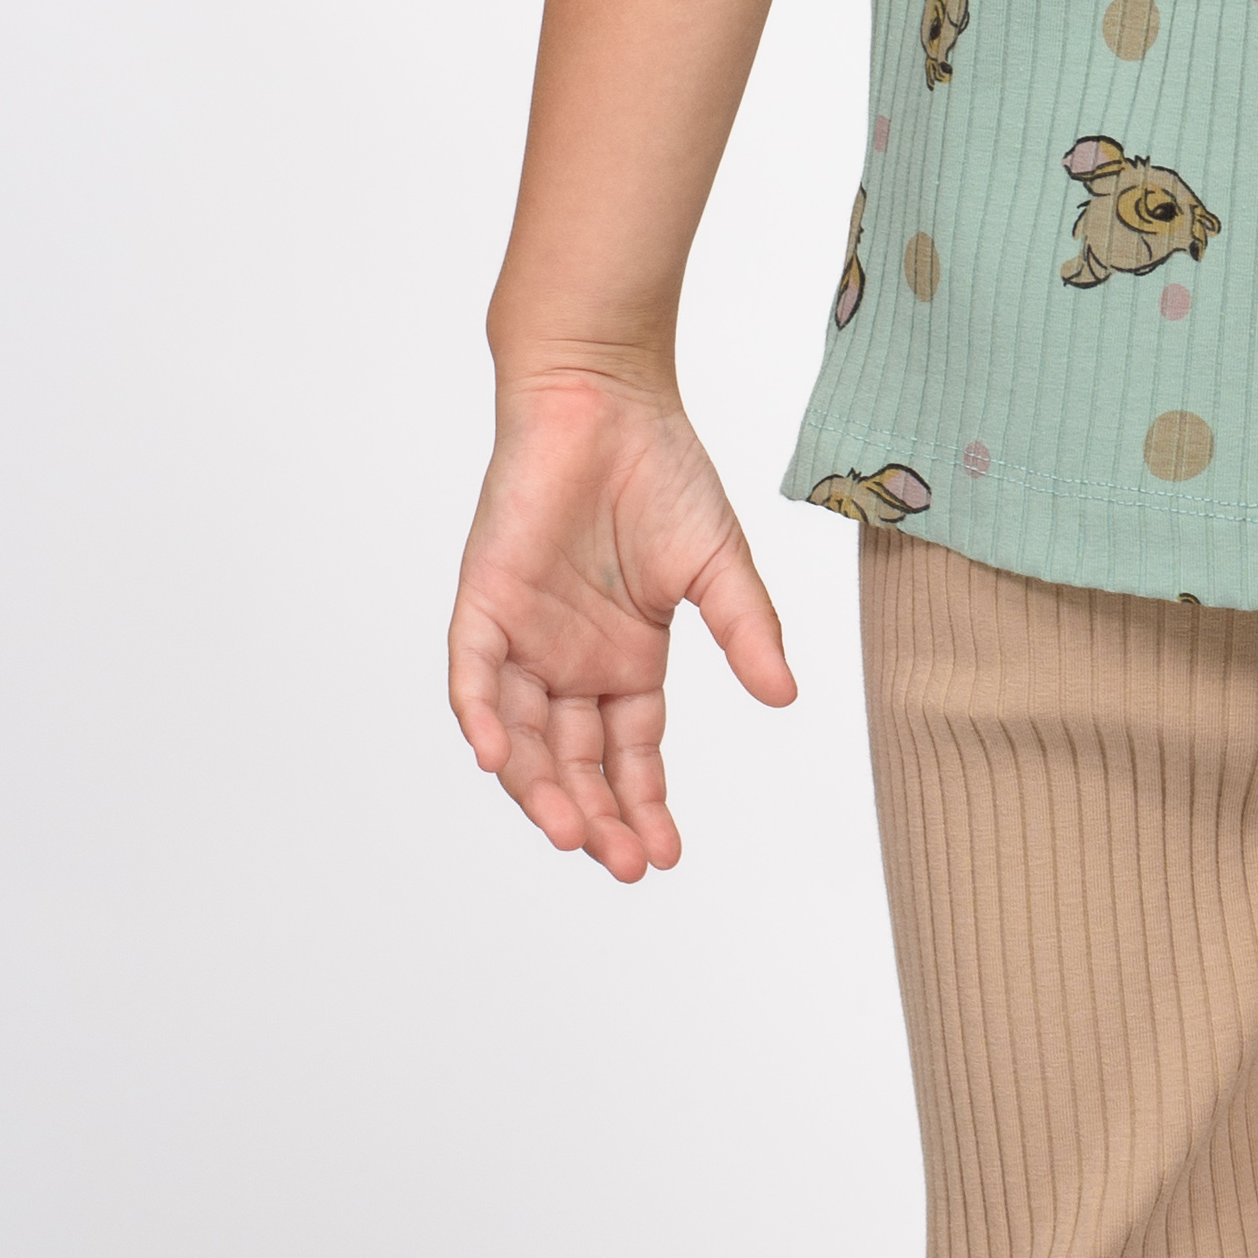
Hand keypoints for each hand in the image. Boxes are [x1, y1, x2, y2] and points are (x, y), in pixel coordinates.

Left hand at [446, 366, 797, 879]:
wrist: (605, 396)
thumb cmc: (661, 470)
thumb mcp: (719, 567)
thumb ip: (747, 633)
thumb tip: (785, 697)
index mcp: (626, 660)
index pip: (629, 754)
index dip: (643, 805)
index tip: (664, 855)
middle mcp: (570, 660)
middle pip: (575, 762)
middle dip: (596, 816)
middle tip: (621, 861)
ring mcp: (524, 635)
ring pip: (522, 736)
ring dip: (543, 789)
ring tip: (573, 835)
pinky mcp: (484, 600)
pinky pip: (472, 676)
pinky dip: (481, 719)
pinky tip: (501, 763)